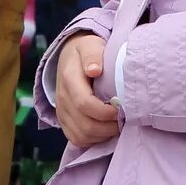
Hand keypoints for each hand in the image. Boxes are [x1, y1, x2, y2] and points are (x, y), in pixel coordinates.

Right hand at [54, 33, 120, 148]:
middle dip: (108, 127)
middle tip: (123, 120)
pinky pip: (77, 139)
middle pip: (85, 125)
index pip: (85, 104)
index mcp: (69, 79)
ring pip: (82, 136)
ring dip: (103, 134)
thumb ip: (92, 55)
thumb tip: (94, 70)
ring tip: (116, 124)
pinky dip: (93, 139)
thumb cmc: (86, 51)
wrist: (70, 57)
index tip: (121, 108)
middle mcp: (63, 98)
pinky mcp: (64, 121)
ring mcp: (62, 112)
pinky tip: (105, 129)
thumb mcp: (90, 45)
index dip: (105, 112)